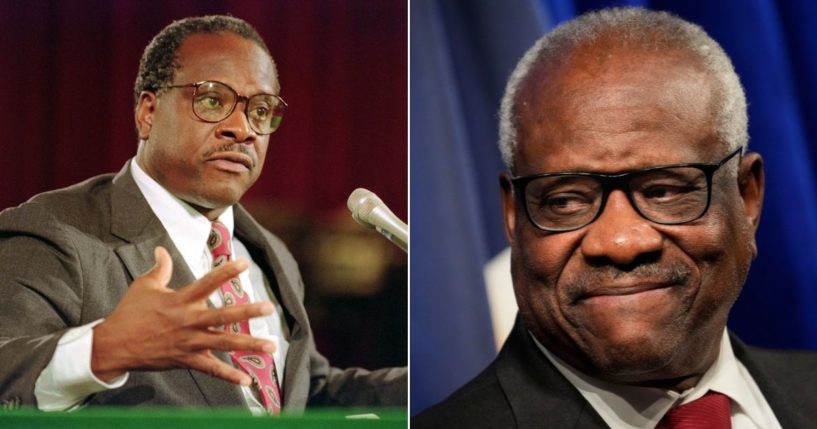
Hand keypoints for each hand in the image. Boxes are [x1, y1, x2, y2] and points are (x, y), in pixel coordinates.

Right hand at [91, 246, 274, 384]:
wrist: (114, 346)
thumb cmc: (129, 313)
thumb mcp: (144, 286)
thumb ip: (160, 269)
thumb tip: (161, 250)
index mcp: (180, 300)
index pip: (208, 283)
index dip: (226, 272)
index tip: (245, 263)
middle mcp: (189, 320)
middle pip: (223, 315)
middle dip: (247, 312)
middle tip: (269, 308)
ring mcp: (189, 342)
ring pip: (224, 343)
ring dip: (249, 344)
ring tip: (271, 345)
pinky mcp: (187, 359)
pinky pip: (212, 369)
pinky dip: (229, 375)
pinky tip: (247, 380)